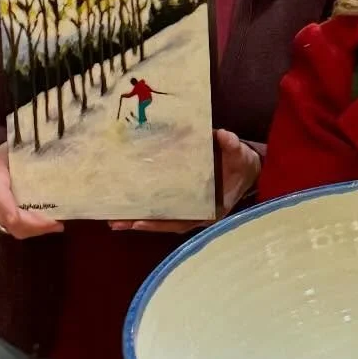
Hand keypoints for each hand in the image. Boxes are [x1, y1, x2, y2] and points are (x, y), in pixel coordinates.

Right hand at [0, 143, 63, 237]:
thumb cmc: (13, 153)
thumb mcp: (21, 148)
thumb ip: (35, 156)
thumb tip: (61, 159)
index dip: (10, 208)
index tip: (26, 219)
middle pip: (9, 218)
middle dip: (34, 225)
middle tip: (57, 223)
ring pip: (13, 228)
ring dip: (36, 230)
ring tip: (57, 224)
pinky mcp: (1, 216)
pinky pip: (16, 228)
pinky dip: (34, 229)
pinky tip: (50, 224)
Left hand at [109, 129, 261, 233]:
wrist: (245, 167)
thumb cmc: (241, 164)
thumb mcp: (240, 155)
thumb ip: (232, 147)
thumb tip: (222, 136)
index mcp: (209, 209)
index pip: (181, 220)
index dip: (160, 223)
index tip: (139, 223)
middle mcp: (195, 211)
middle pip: (164, 221)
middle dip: (139, 223)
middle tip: (114, 222)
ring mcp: (187, 205)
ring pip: (159, 215)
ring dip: (136, 216)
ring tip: (112, 217)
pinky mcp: (181, 195)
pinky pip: (161, 202)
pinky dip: (144, 202)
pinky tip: (125, 199)